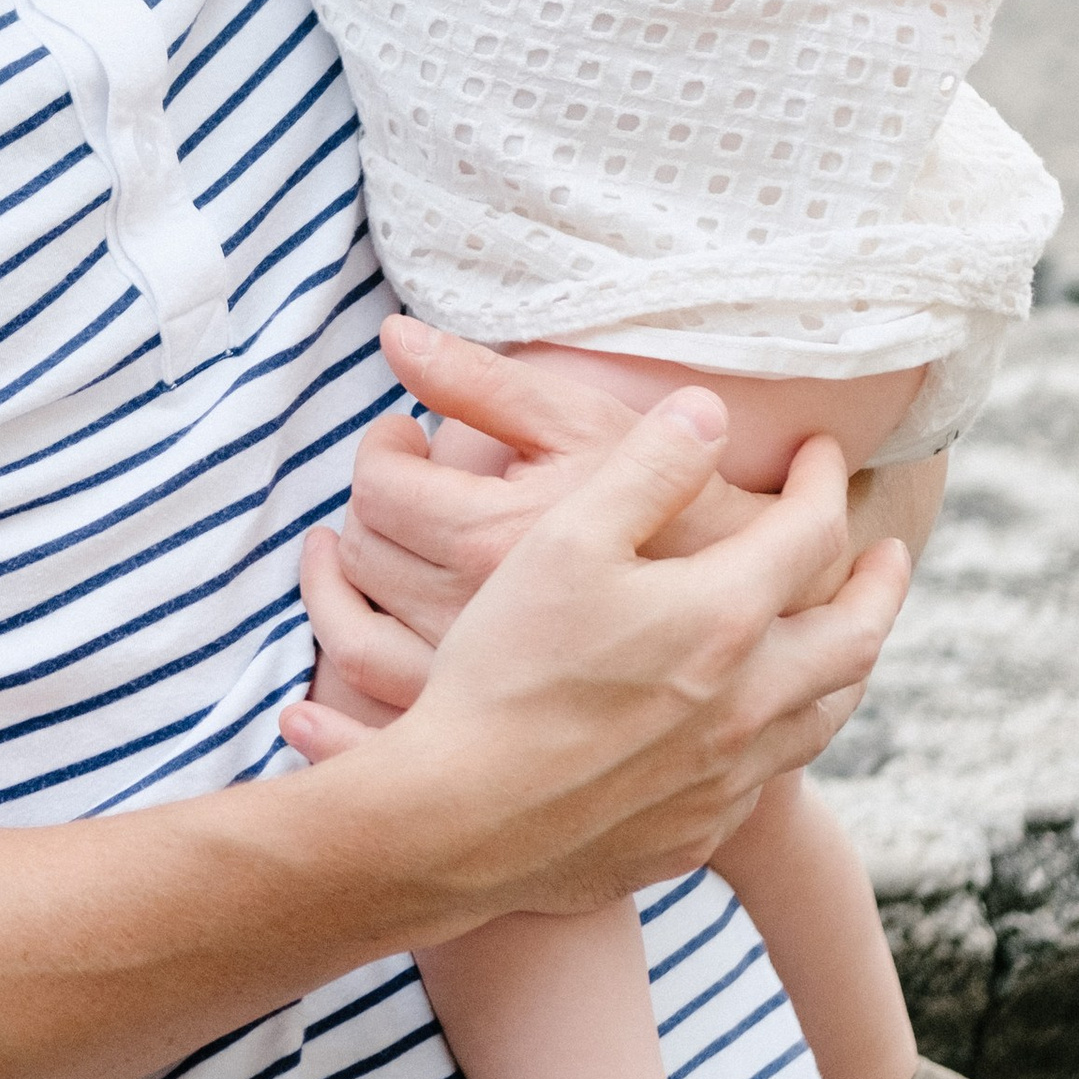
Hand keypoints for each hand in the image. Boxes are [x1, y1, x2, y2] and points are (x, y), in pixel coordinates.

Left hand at [295, 322, 660, 719]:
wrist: (762, 632)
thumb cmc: (678, 516)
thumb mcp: (587, 427)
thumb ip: (485, 381)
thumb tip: (394, 335)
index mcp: (492, 538)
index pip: (380, 489)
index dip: (381, 451)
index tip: (404, 439)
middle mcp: (470, 621)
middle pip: (364, 559)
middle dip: (365, 512)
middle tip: (395, 490)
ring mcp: (477, 693)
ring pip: (355, 643)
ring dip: (333, 594)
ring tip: (350, 557)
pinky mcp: (491, 743)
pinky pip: (376, 728)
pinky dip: (334, 706)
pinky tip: (316, 691)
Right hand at [308, 401, 909, 919]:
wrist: (462, 822)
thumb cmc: (505, 668)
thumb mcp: (565, 540)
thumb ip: (646, 468)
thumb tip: (711, 412)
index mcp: (725, 617)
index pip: (811, 531)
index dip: (821, 480)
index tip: (819, 451)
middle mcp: (750, 702)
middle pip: (856, 635)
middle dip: (879, 583)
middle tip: (888, 552)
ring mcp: (728, 777)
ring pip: (825, 713)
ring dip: (847, 661)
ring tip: (847, 635)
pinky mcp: (696, 832)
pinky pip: (770, 776)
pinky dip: (785, 730)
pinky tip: (757, 722)